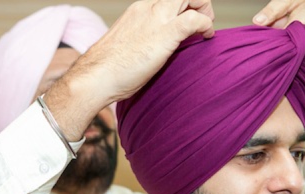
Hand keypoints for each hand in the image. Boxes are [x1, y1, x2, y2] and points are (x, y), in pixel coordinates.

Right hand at [45, 0, 214, 141]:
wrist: (96, 76)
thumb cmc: (107, 70)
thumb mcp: (126, 47)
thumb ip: (141, 42)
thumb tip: (149, 54)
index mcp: (138, 10)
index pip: (167, 1)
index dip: (182, 8)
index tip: (187, 25)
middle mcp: (148, 8)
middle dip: (197, 3)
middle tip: (202, 22)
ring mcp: (157, 18)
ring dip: (204, 9)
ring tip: (206, 28)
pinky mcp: (166, 33)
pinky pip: (194, 20)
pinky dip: (206, 25)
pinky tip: (207, 36)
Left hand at [253, 0, 304, 104]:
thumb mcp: (295, 53)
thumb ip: (281, 42)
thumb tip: (259, 38)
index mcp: (298, 13)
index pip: (282, 4)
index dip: (270, 11)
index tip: (256, 23)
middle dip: (277, 8)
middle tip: (262, 21)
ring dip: (300, 11)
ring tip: (290, 26)